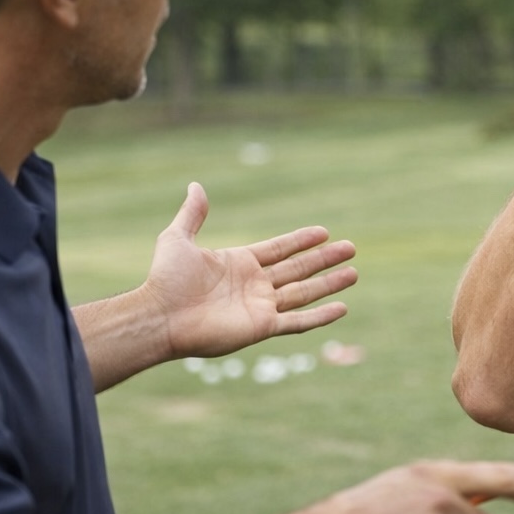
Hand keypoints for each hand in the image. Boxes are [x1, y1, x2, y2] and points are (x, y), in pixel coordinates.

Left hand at [142, 182, 357, 358]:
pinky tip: (342, 308)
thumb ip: (193, 215)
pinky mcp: (263, 327)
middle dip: (325, 259)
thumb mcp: (177, 238)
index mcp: (240, 264)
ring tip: (353, 272)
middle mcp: (254, 285)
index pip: (280, 249)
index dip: (302, 241)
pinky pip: (299, 322)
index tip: (324, 232)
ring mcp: (261, 307)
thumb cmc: (166, 280)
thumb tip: (195, 186)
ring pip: (304, 293)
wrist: (160, 316)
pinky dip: (321, 316)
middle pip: (299, 269)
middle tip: (351, 248)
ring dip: (330, 283)